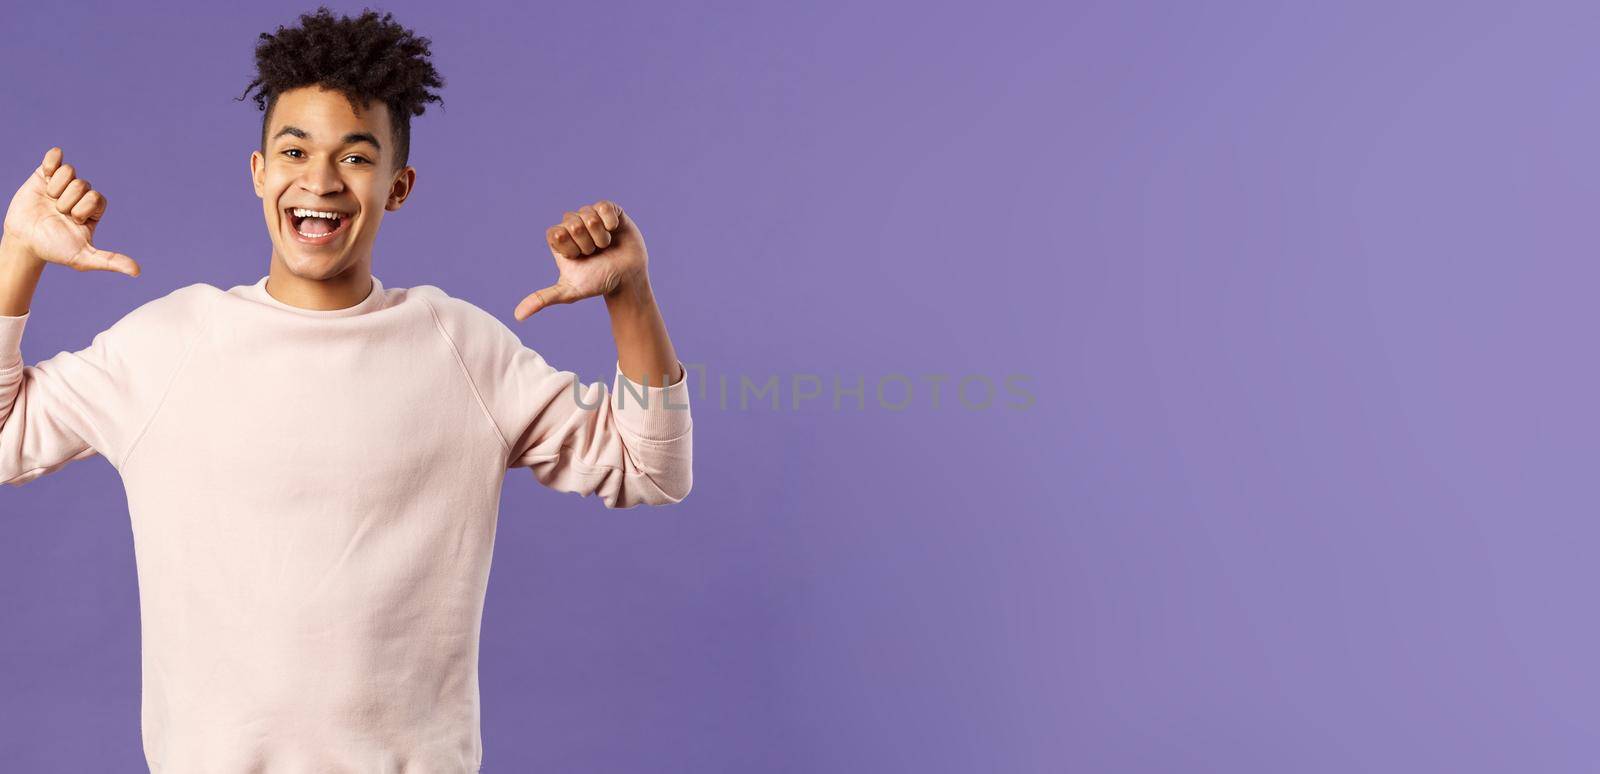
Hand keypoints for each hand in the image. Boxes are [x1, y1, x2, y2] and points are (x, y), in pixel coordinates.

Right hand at [1, 147, 138, 275]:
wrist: (24, 241)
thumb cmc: (54, 249)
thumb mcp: (83, 258)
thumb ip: (110, 261)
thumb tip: (137, 271)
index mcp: (93, 209)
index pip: (97, 198)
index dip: (83, 209)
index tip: (74, 221)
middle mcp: (80, 195)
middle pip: (82, 185)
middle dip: (67, 202)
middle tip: (58, 214)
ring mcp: (62, 184)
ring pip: (69, 171)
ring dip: (56, 189)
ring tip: (49, 201)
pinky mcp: (45, 174)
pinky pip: (55, 156)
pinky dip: (52, 160)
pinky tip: (47, 173)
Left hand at [513, 200, 647, 320]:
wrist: (627, 278)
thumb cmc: (598, 282)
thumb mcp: (570, 291)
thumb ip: (543, 299)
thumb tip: (518, 316)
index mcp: (558, 238)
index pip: (557, 233)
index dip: (570, 248)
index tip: (579, 258)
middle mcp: (572, 224)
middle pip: (573, 224)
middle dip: (588, 243)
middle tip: (594, 253)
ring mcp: (590, 214)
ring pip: (590, 216)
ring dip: (601, 237)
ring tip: (605, 245)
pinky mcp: (608, 209)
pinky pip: (604, 207)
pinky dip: (611, 223)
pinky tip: (614, 231)